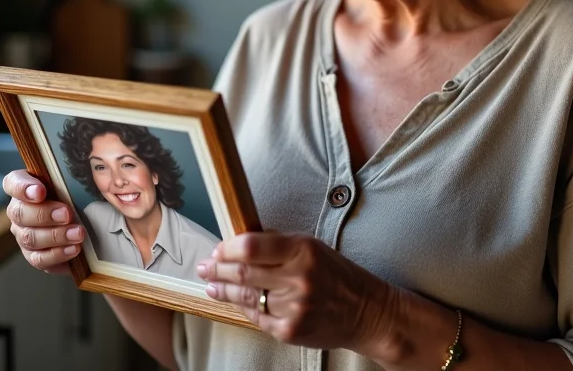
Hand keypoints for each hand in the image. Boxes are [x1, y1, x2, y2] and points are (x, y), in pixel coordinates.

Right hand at [2, 169, 85, 273]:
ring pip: (30, 238)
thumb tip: (79, 173)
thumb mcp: (69, 183)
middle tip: (67, 214)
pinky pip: (39, 259)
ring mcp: (23, 235)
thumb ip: (65, 177)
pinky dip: (58, 255)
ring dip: (55, 236)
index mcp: (23, 188)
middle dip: (44, 214)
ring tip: (78, 233)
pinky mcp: (33, 256)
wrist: (80, 221)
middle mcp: (18, 211)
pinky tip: (74, 249)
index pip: (12, 183)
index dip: (23, 188)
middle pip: (20, 214)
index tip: (40, 191)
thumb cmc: (72, 197)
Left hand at [196, 232, 393, 352]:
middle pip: (243, 272)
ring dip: (223, 290)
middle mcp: (298, 279)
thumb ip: (278, 244)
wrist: (367, 312)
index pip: (251, 246)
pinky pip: (257, 317)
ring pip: (246, 296)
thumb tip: (241, 242)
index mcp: (303, 251)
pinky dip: (244, 307)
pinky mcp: (290, 330)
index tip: (218, 249)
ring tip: (211, 284)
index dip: (227, 248)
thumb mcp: (313, 247)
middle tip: (204, 266)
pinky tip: (234, 301)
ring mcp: (293, 307)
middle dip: (217, 268)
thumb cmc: (338, 275)